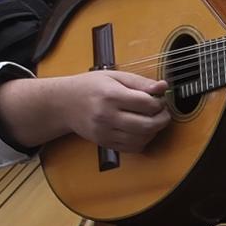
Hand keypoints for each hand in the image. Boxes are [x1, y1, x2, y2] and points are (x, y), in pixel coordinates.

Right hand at [0, 68, 170, 152]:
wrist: (63, 103)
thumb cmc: (90, 87)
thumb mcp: (114, 76)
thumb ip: (140, 82)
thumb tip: (163, 87)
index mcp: (110, 96)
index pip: (147, 104)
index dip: (159, 102)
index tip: (159, 99)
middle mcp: (107, 116)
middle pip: (147, 125)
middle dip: (162, 119)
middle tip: (162, 112)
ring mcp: (104, 132)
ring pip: (142, 139)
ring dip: (154, 131)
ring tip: (151, 120)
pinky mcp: (104, 143)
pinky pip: (132, 148)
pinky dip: (143, 140)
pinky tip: (140, 130)